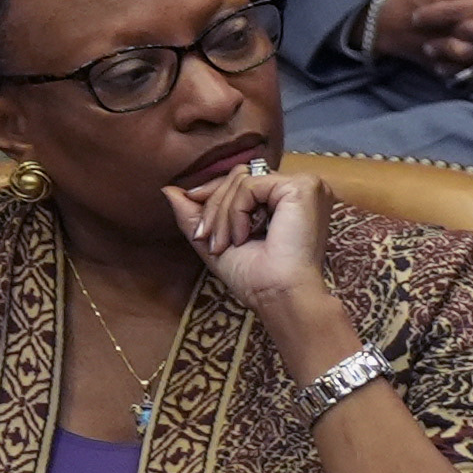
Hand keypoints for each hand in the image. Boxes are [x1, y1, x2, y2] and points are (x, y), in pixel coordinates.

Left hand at [167, 159, 326, 315]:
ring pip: (241, 179)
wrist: (277, 295)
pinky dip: (236, 212)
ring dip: (223, 214)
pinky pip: (250, 185)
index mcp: (286, 200)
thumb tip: (168, 189)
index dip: (214, 196)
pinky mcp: (301, 187)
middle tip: (211, 240)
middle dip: (215, 208)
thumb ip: (195, 215)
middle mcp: (298, 189)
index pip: (243, 180)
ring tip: (229, 243)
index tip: (200, 226)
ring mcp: (304, 186)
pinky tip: (244, 236)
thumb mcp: (215, 242)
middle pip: (239, 176)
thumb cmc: (256, 279)